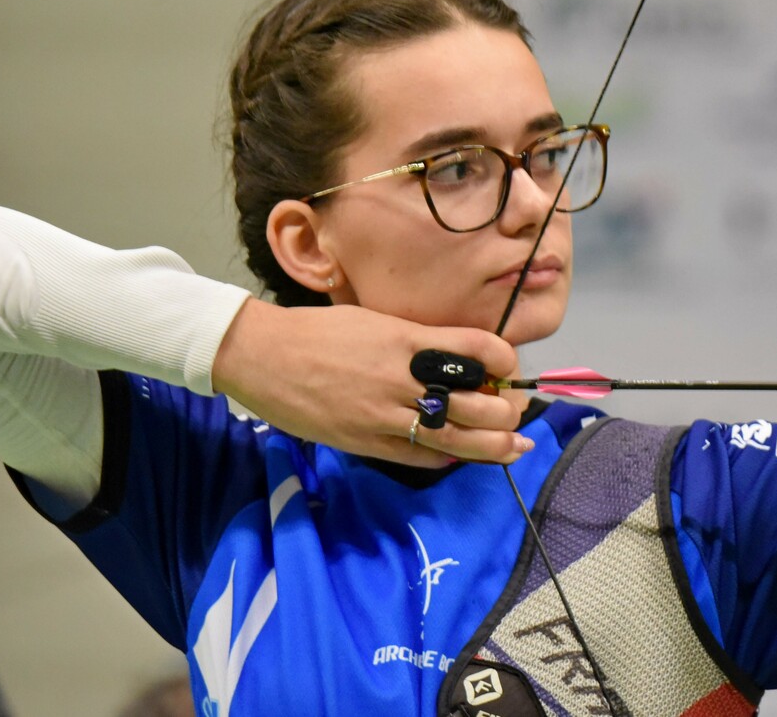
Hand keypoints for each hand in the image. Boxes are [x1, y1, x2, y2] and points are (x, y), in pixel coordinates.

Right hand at [211, 298, 531, 466]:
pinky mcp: (364, 442)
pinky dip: (445, 457)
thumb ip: (418, 340)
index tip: (506, 367)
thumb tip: (459, 358)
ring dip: (493, 445)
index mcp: (406, 338)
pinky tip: (460, 455)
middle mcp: (401, 377)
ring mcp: (383, 414)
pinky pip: (418, 456)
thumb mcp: (375, 320)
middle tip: (514, 411)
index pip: (477, 348)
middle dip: (506, 411)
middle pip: (476, 402)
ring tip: (513, 446)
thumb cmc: (318, 331)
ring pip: (456, 437)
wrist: (262, 356)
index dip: (503, 360)